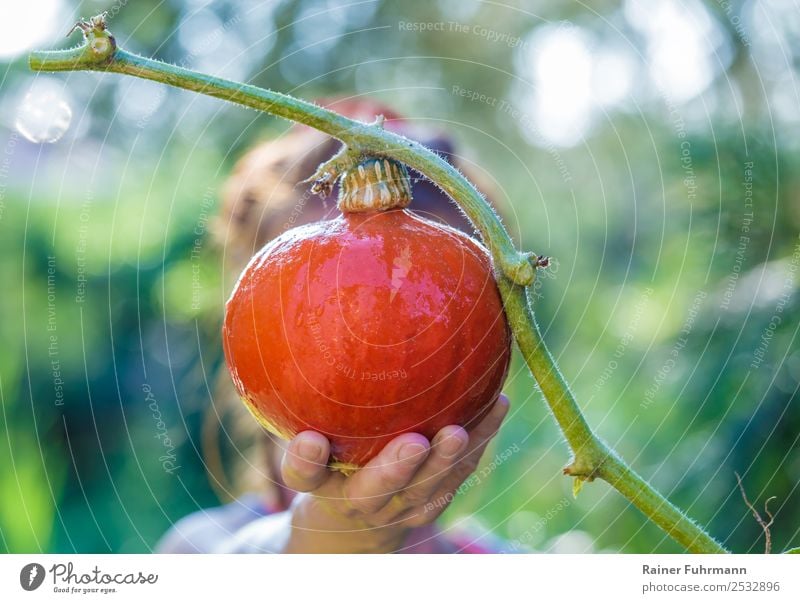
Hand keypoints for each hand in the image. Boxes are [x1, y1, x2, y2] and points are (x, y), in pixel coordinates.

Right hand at [279, 394, 509, 552]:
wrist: (354, 520)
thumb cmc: (328, 456)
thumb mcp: (309, 433)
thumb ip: (307, 397)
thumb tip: (317, 320)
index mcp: (318, 482)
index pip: (303, 474)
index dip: (306, 462)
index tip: (311, 440)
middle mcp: (357, 500)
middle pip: (373, 491)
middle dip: (395, 469)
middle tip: (414, 443)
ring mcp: (397, 508)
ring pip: (423, 490)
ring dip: (445, 462)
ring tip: (459, 433)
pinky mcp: (429, 505)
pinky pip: (457, 475)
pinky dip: (480, 440)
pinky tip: (498, 404)